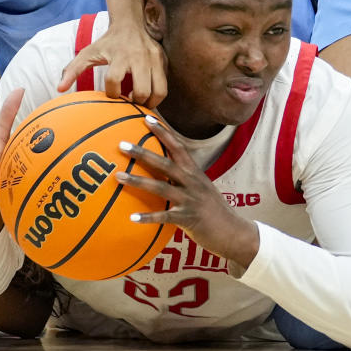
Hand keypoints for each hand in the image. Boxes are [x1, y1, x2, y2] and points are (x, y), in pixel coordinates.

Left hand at [58, 18, 167, 106]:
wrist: (131, 22)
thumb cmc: (108, 42)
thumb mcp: (88, 53)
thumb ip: (73, 70)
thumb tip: (60, 89)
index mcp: (119, 55)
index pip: (113, 80)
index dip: (111, 93)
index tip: (111, 95)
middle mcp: (139, 57)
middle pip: (141, 90)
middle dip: (134, 102)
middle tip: (128, 104)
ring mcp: (154, 59)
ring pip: (158, 91)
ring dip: (149, 103)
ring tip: (140, 105)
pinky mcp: (164, 61)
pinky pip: (165, 86)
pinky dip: (157, 96)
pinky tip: (147, 97)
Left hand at [116, 115, 259, 267]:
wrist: (232, 231)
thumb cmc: (213, 210)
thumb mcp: (201, 188)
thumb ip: (184, 178)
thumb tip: (164, 169)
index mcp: (194, 173)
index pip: (178, 147)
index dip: (163, 132)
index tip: (147, 118)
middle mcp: (192, 182)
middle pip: (165, 163)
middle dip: (143, 153)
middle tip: (122, 145)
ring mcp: (190, 200)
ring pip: (161, 187)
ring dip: (138, 181)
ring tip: (118, 177)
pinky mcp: (187, 219)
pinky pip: (164, 217)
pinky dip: (148, 217)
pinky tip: (131, 218)